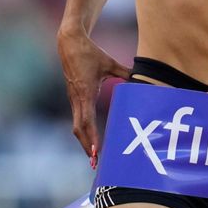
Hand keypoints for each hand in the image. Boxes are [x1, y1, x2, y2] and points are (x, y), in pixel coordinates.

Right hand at [56, 30, 131, 166]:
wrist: (69, 43)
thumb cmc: (90, 53)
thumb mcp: (109, 63)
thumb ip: (124, 72)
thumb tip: (138, 79)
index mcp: (85, 93)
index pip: (87, 121)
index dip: (91, 137)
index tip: (96, 151)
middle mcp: (77, 99)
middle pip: (80, 129)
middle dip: (87, 147)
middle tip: (96, 163)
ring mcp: (74, 99)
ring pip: (77, 126)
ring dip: (84, 142)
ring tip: (93, 157)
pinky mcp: (74, 97)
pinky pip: (78, 118)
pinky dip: (83, 132)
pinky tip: (90, 140)